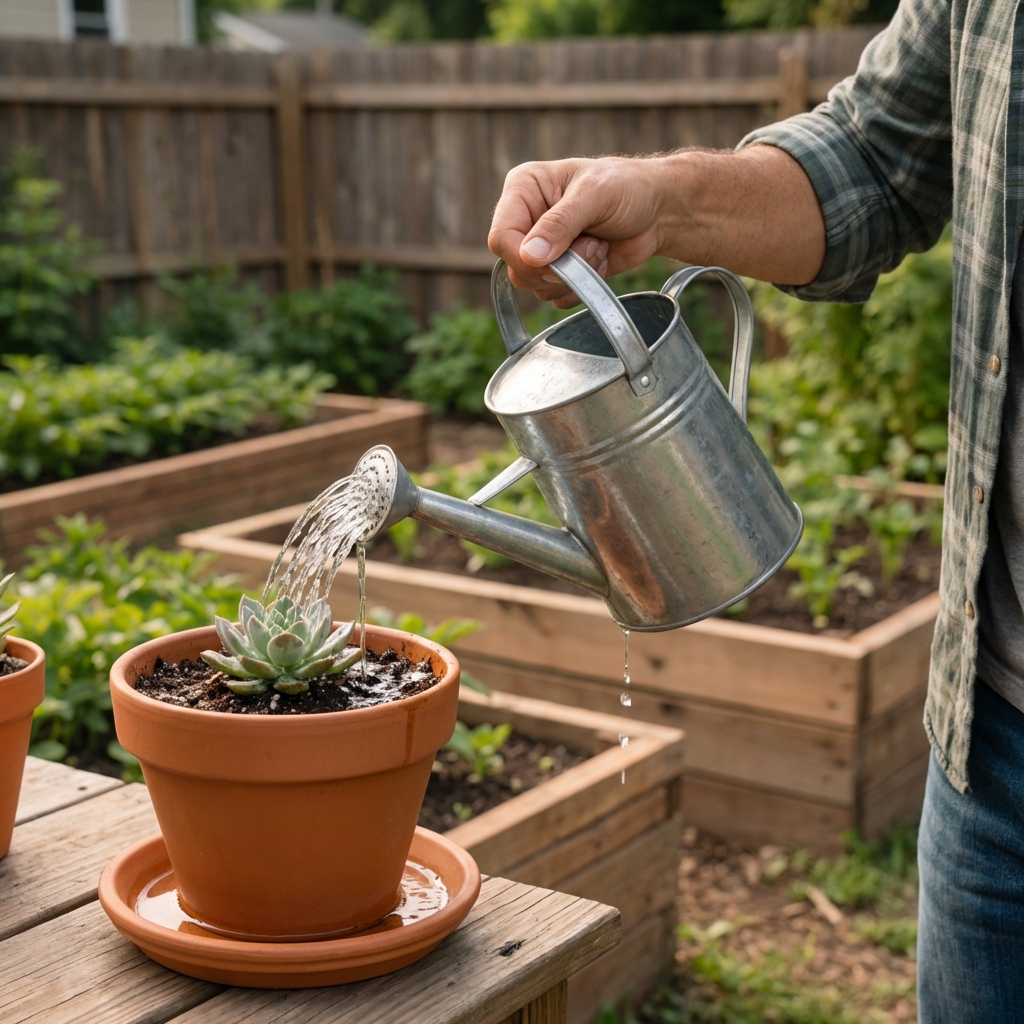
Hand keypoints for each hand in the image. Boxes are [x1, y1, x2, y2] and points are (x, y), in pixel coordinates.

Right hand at [487, 157, 663, 307]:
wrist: (658, 211)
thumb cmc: (628, 187)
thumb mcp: (595, 195)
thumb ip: (560, 223)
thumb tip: (529, 256)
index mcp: (523, 190)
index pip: (501, 237)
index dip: (524, 257)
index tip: (556, 258)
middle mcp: (526, 220)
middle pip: (517, 268)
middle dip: (559, 266)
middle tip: (590, 243)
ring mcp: (541, 249)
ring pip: (536, 286)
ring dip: (575, 275)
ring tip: (597, 245)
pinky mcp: (558, 272)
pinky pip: (554, 296)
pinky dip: (581, 287)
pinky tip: (598, 260)